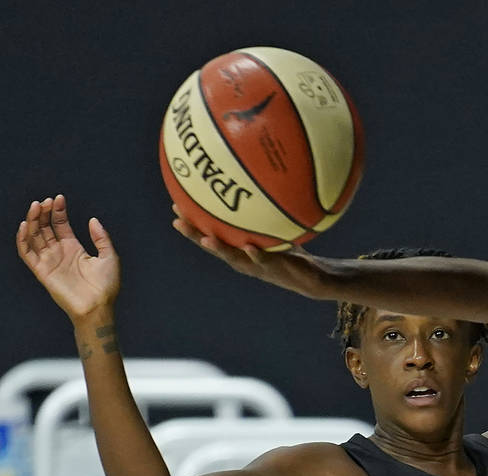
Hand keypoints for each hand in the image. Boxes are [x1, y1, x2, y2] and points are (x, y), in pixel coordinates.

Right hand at [16, 195, 119, 320]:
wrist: (98, 307)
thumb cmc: (106, 286)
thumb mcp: (109, 257)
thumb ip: (101, 238)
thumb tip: (93, 219)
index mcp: (74, 248)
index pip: (60, 224)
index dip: (58, 211)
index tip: (59, 198)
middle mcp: (59, 252)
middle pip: (45, 227)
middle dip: (44, 213)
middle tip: (46, 201)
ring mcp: (49, 261)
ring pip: (34, 236)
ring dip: (33, 221)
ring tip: (36, 207)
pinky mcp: (41, 271)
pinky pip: (27, 253)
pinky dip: (23, 239)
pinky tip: (25, 225)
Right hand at [171, 209, 328, 298]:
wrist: (311, 278)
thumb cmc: (290, 252)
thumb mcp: (276, 230)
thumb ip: (264, 214)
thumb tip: (259, 185)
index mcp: (238, 250)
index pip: (210, 234)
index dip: (193, 223)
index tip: (176, 206)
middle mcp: (243, 260)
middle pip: (213, 247)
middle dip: (194, 235)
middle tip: (178, 221)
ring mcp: (257, 266)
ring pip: (233, 258)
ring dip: (219, 248)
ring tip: (205, 238)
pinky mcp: (275, 269)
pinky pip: (264, 261)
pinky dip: (256, 255)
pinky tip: (249, 247)